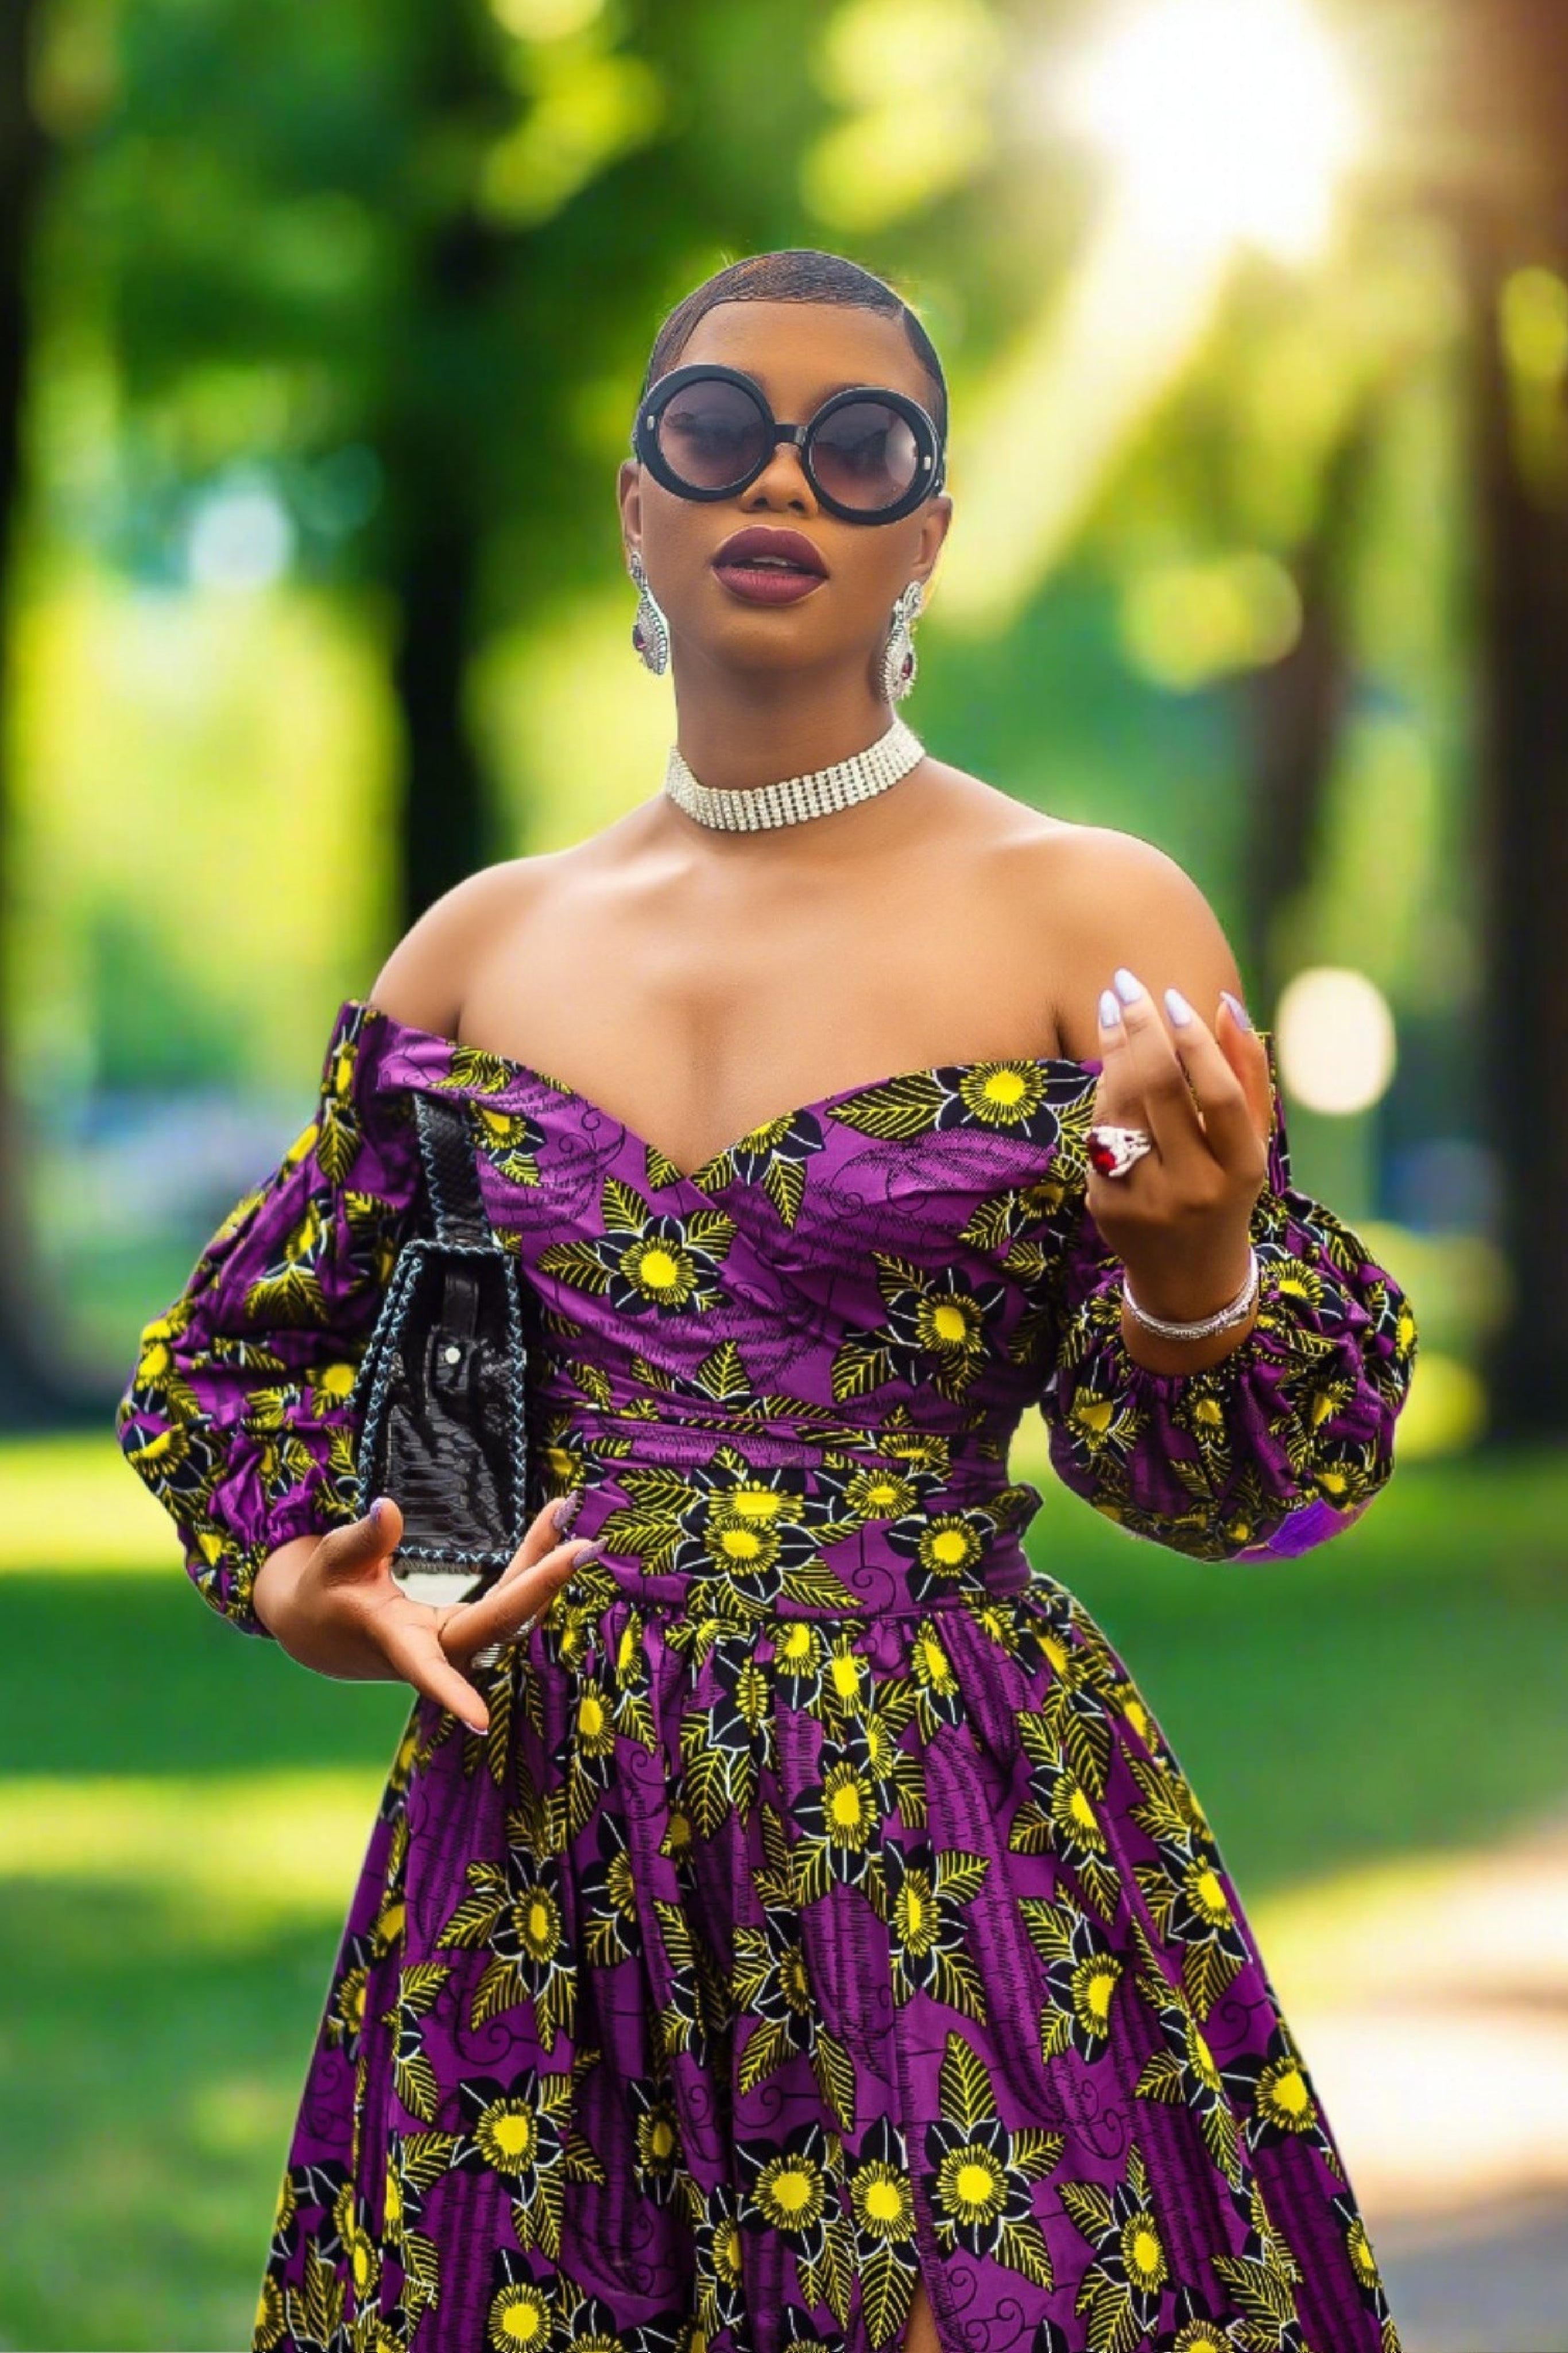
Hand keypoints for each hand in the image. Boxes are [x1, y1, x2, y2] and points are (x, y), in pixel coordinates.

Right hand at [253, 1491, 598, 1733]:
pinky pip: (510, 1595)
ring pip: (513, 1609)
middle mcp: (437, 1649)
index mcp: (396, 1643)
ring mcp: (459, 1640)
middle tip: (582, 1546)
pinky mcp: (470, 1626)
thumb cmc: (325, 1594)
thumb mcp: (330, 1562)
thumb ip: (361, 1541)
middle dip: (541, 1586)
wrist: (323, 1627)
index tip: (481, 1722)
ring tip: (565, 1514)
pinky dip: (532, 1563)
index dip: (451, 1694)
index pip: (428, 1671)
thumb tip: (388, 1510)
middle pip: (498, 1622)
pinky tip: (552, 1528)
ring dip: (544, 1567)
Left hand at [1090, 970, 1271, 1338]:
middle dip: (1140, 1028)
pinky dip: (1103, 1089)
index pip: (1217, 1095)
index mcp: (1240, 1170)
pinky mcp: (1106, 1204)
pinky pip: (1099, 1132)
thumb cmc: (1227, 1191)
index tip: (1174, 997)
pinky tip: (1108, 1058)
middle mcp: (1193, 1187)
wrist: (1189, 1278)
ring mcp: (1145, 1198)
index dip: (1195, 1042)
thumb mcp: (1251, 1143)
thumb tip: (1225, 1006)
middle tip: (1127, 983)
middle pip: (1160, 1091)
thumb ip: (1246, 1074)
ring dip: (1113, 1048)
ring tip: (1112, 1005)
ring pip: (1121, 1107)